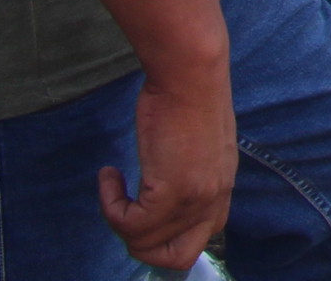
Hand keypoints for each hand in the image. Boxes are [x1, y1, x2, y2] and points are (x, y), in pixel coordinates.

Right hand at [102, 61, 236, 270]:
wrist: (190, 73)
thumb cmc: (187, 95)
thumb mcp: (197, 143)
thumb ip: (191, 171)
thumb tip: (166, 184)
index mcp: (222, 186)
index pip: (203, 236)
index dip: (168, 234)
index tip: (143, 207)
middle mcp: (215, 198)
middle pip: (181, 256)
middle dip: (144, 245)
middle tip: (125, 210)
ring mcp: (196, 198)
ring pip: (147, 246)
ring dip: (120, 223)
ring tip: (113, 187)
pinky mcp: (172, 192)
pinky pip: (130, 226)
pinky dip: (110, 207)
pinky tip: (109, 176)